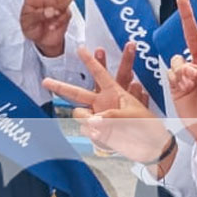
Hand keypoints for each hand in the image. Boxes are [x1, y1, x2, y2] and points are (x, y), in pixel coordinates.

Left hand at [16, 0, 75, 58]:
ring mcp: (57, 4)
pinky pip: (66, 13)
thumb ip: (37, 15)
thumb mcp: (27, 23)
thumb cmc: (32, 29)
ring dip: (59, 5)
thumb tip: (51, 11)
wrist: (44, 42)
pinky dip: (59, 22)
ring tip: (52, 15)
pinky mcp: (66, 13)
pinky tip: (53, 26)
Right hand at [43, 43, 173, 166]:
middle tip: (46, 81)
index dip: (90, 60)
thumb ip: (110, 116)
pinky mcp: (98, 132)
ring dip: (87, 120)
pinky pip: (87, 130)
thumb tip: (92, 121)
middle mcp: (103, 103)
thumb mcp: (132, 116)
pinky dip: (96, 135)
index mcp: (114, 92)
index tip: (80, 48)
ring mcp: (98, 117)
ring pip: (80, 115)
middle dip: (61, 87)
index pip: (100, 73)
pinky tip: (109, 136)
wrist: (150, 148)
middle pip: (78, 93)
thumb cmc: (146, 127)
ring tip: (101, 128)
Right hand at [166, 0, 196, 186]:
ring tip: (190, 80)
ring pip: (178, 58)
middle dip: (187, 17)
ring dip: (183, 67)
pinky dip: (176, 77)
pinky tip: (183, 86)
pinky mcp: (175, 85)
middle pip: (192, 35)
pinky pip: (171, 73)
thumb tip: (187, 67)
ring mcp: (187, 74)